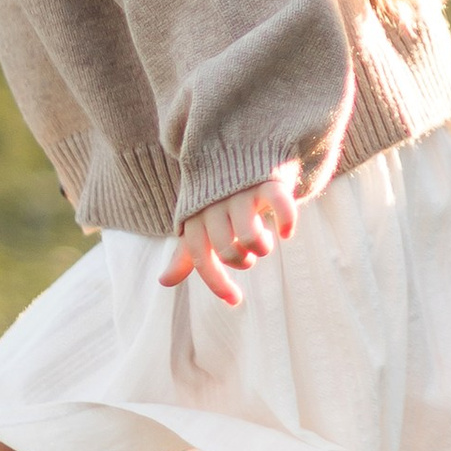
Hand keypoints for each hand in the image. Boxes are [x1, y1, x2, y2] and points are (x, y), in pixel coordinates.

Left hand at [161, 165, 301, 302]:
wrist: (235, 150)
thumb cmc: (215, 197)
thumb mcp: (198, 223)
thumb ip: (185, 254)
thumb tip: (163, 282)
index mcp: (196, 218)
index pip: (202, 259)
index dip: (218, 284)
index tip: (235, 300)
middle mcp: (216, 206)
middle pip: (227, 250)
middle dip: (242, 261)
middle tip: (249, 255)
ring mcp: (241, 193)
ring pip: (250, 236)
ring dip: (262, 248)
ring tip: (264, 242)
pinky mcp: (267, 181)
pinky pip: (280, 208)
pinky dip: (287, 224)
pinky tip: (287, 231)